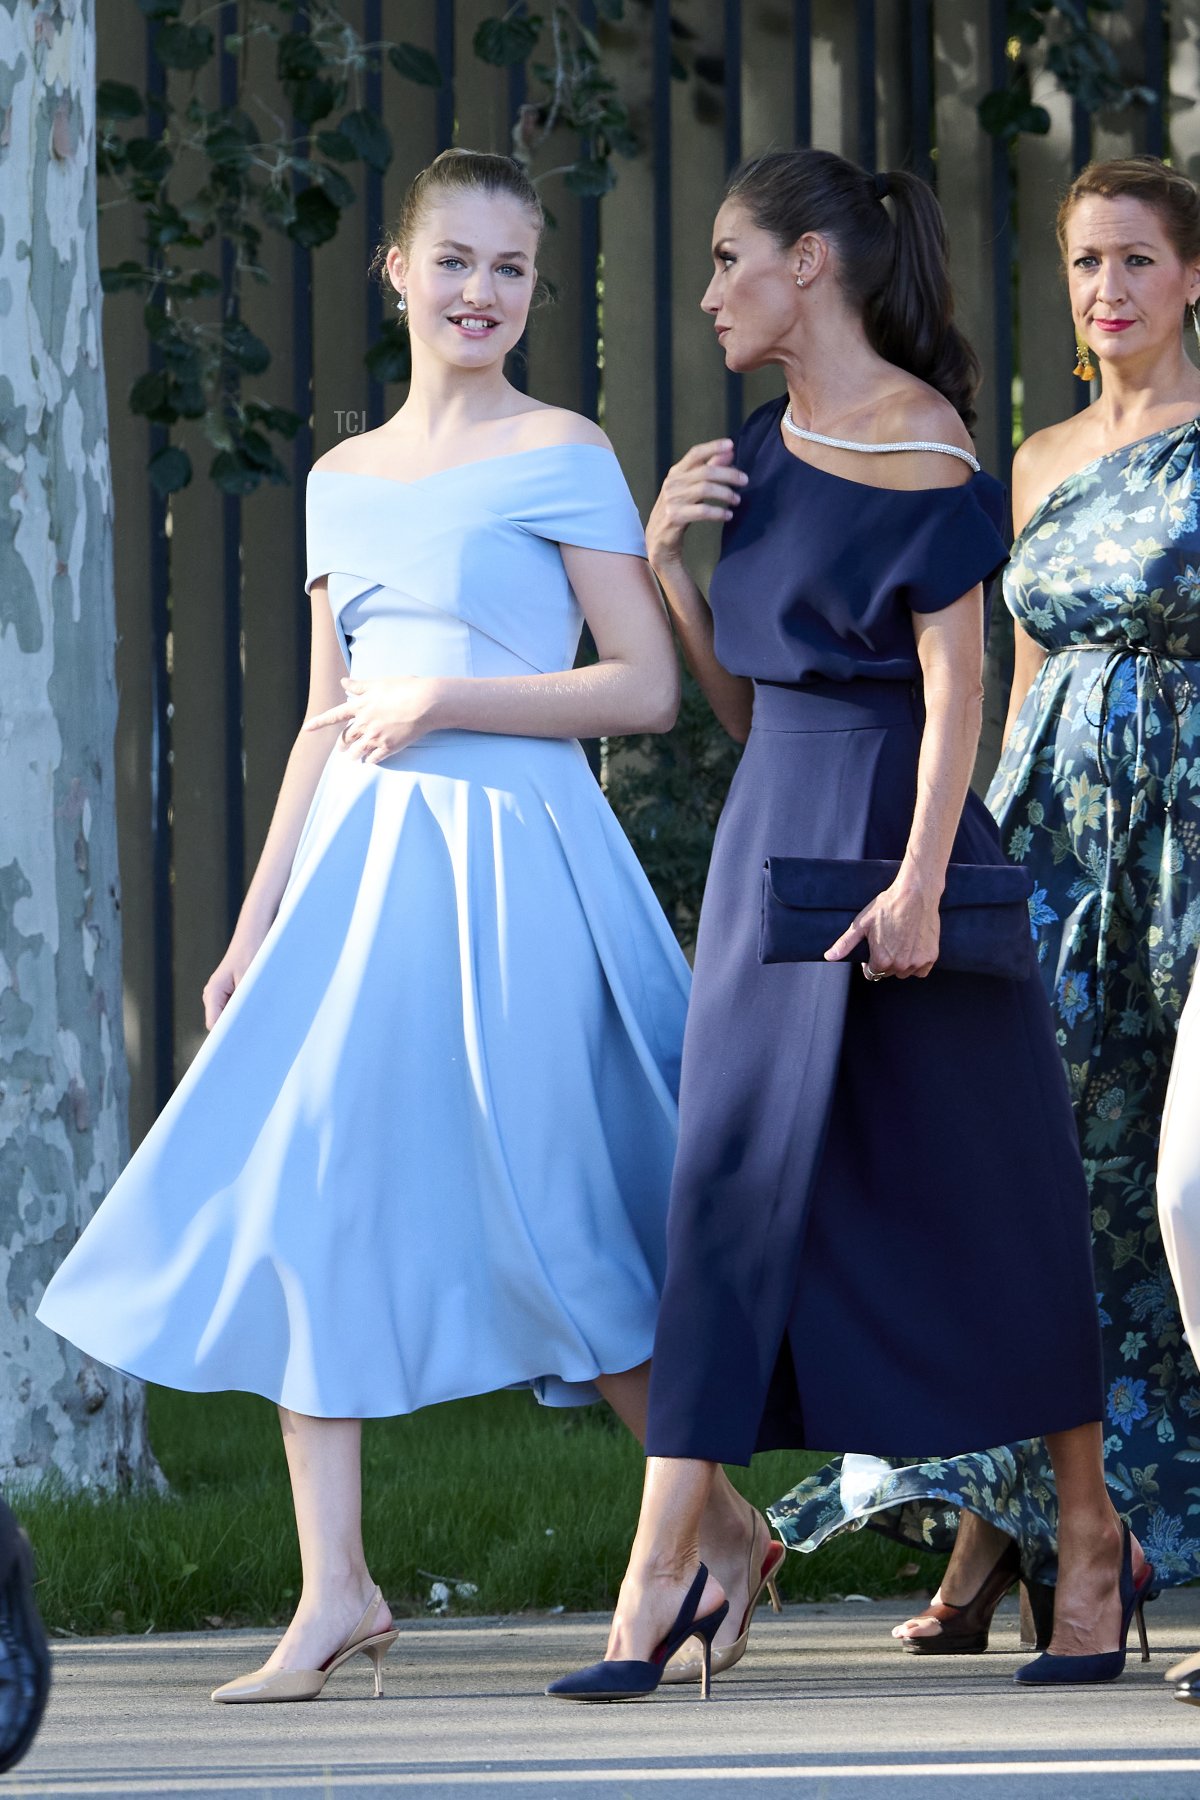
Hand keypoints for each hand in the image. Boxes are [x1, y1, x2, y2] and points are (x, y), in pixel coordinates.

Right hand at [202, 924, 268, 1028]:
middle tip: (256, 1036)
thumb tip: (244, 1023)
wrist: (254, 935)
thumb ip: (244, 1002)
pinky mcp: (231, 994)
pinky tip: (260, 1011)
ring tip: (260, 1021)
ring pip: (230, 1018)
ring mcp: (221, 996)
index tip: (241, 1044)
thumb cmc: (251, 952)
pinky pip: (237, 1010)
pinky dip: (247, 1012)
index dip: (226, 1036)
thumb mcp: (249, 979)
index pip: (214, 1025)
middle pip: (222, 1024)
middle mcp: (214, 996)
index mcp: (213, 993)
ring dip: (243, 1020)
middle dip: (237, 1030)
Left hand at [304, 676, 442, 762]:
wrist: (426, 702)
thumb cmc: (405, 688)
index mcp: (361, 706)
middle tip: (341, 749)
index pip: (335, 715)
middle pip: (346, 737)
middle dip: (342, 744)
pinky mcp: (389, 746)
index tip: (306, 729)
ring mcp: (376, 736)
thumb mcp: (380, 683)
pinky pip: (374, 758)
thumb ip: (360, 685)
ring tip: (353, 758)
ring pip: (357, 750)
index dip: (319, 722)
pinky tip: (371, 761)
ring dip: (353, 755)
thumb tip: (343, 681)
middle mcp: (365, 723)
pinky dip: (371, 760)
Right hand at [645, 439, 747, 569]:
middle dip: (728, 474)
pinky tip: (728, 515)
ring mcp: (672, 500)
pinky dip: (718, 512)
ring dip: (725, 494)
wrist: (658, 539)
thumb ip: (708, 469)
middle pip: (705, 471)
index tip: (730, 444)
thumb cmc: (678, 510)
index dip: (713, 447)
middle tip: (745, 480)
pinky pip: (702, 511)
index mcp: (676, 473)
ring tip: (737, 500)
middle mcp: (672, 483)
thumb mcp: (690, 488)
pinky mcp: (675, 517)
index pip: (695, 454)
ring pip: (705, 489)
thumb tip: (728, 453)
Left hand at [823, 875, 941, 979]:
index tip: (875, 947)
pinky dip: (917, 963)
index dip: (870, 962)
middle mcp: (900, 964)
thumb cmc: (887, 906)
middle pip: (888, 973)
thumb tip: (828, 957)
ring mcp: (917, 962)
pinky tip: (913, 946)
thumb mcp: (861, 924)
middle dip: (885, 962)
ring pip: (905, 972)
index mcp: (882, 960)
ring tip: (901, 941)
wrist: (915, 893)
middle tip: (888, 941)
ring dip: (901, 963)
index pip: (872, 973)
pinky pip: (921, 970)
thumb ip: (845, 944)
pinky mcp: (931, 957)